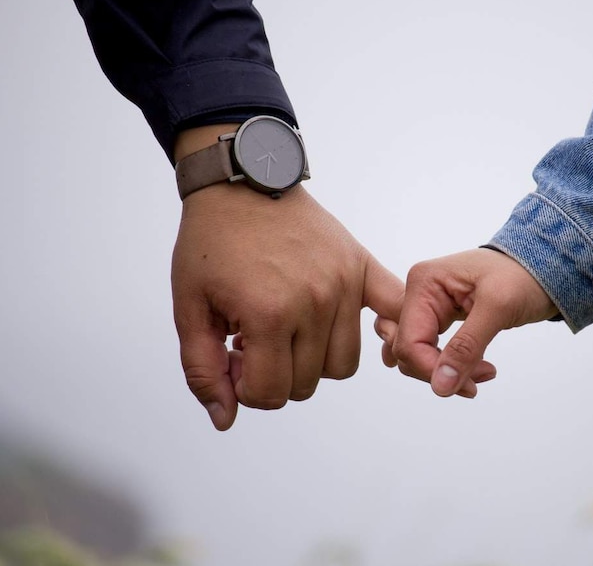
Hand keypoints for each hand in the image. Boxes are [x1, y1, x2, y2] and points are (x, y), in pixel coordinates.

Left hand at [171, 126, 402, 429]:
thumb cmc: (212, 243)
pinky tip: (354, 328)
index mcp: (269, 314)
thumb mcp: (190, 308)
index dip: (245, 387)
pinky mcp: (361, 265)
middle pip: (307, 384)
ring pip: (342, 365)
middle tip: (256, 341)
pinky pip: (392, 310)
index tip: (234, 357)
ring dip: (314, 361)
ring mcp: (344, 284)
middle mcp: (315, 303)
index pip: (270, 394)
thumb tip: (227, 419)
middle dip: (276, 375)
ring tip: (289, 330)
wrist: (242, 184)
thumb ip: (204, 370)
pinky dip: (387, 328)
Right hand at [376, 248, 558, 397]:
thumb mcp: (498, 308)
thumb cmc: (523, 276)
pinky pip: (430, 351)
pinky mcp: (439, 318)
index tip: (470, 385)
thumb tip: (440, 386)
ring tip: (483, 371)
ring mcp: (427, 306)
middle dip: (442, 372)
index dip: (432, 370)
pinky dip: (449, 365)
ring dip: (446, 372)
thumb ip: (466, 347)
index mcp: (424, 282)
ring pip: (417, 355)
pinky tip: (475, 366)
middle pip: (408, 351)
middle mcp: (419, 293)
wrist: (543, 268)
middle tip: (481, 378)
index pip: (409, 342)